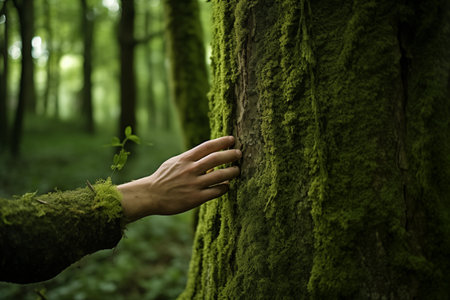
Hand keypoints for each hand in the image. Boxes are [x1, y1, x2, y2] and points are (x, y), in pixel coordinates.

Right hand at [118, 136, 240, 221]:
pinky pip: (216, 191)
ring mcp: (194, 184)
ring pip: (220, 175)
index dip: (222, 141)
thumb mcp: (174, 163)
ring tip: (237, 170)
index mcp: (185, 159)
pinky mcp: (195, 198)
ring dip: (232, 172)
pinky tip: (226, 186)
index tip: (232, 139)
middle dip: (231, 154)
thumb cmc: (163, 178)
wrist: (150, 195)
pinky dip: (224, 187)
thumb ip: (190, 159)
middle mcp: (191, 170)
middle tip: (239, 153)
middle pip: (216, 158)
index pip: (207, 146)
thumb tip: (207, 156)